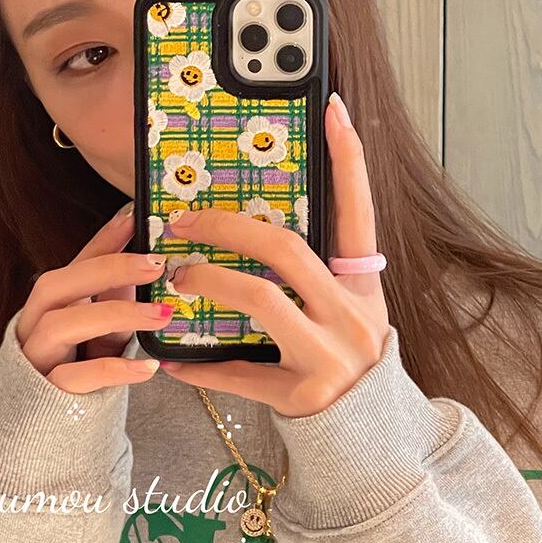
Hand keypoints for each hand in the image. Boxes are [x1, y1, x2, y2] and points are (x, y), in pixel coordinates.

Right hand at [15, 201, 173, 392]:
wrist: (45, 431)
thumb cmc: (78, 371)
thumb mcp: (101, 334)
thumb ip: (116, 301)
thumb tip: (149, 267)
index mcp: (50, 306)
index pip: (75, 264)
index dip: (103, 240)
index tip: (135, 219)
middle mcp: (35, 326)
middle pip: (56, 285)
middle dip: (106, 269)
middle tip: (155, 264)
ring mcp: (36, 360)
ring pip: (61, 326)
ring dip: (114, 315)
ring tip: (160, 314)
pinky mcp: (46, 396)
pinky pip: (74, 378)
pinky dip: (113, 370)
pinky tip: (147, 367)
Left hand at [160, 92, 390, 417]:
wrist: (367, 433)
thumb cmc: (341, 355)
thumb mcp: (341, 308)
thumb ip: (309, 272)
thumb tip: (250, 231)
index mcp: (361, 284)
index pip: (357, 211)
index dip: (349, 160)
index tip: (333, 109)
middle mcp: (352, 313)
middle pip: (286, 249)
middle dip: (228, 228)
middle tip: (183, 222)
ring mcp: (331, 355)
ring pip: (260, 300)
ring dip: (209, 283)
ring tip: (178, 278)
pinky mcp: (303, 394)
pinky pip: (240, 373)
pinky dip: (202, 368)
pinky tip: (173, 363)